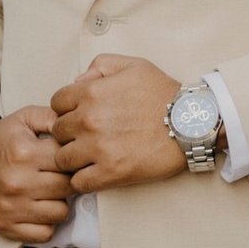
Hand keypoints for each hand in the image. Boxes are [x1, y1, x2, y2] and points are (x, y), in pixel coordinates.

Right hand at [0, 106, 73, 245]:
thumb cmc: (0, 142)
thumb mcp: (24, 118)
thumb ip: (54, 117)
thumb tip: (78, 128)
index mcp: (24, 153)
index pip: (69, 161)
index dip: (72, 159)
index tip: (65, 158)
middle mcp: (18, 182)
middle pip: (68, 187)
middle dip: (68, 180)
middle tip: (57, 175)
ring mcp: (12, 208)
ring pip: (61, 213)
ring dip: (59, 202)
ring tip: (48, 191)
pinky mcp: (7, 227)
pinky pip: (45, 234)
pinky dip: (46, 223)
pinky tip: (39, 208)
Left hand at [50, 53, 185, 195]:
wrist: (192, 123)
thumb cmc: (165, 94)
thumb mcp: (134, 65)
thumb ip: (101, 65)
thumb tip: (78, 80)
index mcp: (91, 93)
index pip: (56, 104)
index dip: (67, 109)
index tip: (80, 116)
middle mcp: (89, 120)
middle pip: (57, 132)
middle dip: (70, 133)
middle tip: (87, 137)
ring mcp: (98, 148)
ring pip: (62, 158)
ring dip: (73, 158)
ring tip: (90, 157)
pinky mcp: (110, 172)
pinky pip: (78, 181)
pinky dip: (83, 179)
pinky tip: (95, 172)